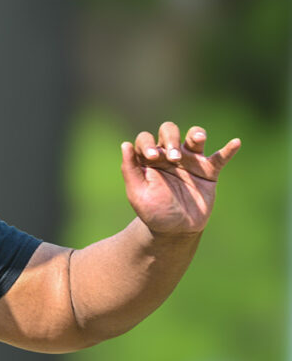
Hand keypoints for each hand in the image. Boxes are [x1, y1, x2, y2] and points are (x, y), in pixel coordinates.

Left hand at [121, 122, 239, 239]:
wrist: (176, 230)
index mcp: (149, 158)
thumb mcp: (137, 193)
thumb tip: (125, 144)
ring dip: (196, 134)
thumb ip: (130, 169)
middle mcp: (169, 154)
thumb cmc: (153, 211)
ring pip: (194, 137)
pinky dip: (228, 150)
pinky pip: (220, 157)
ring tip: (197, 139)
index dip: (147, 144)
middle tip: (173, 159)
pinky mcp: (208, 172)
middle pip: (169, 131)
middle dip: (171, 140)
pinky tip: (236, 143)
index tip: (152, 158)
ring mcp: (189, 161)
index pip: (145, 139)